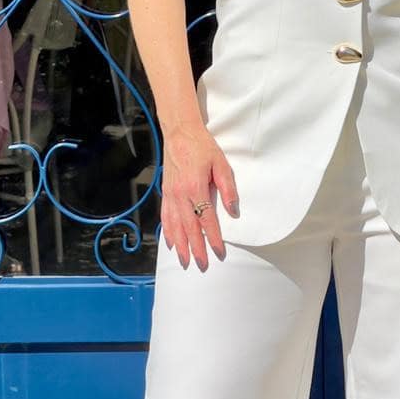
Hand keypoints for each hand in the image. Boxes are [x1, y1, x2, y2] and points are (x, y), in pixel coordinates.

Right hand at [160, 126, 238, 270]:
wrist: (180, 133)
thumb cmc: (203, 147)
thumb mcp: (221, 164)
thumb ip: (228, 188)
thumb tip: (234, 211)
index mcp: (196, 187)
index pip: (206, 219)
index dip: (214, 237)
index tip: (219, 252)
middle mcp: (180, 194)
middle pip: (189, 227)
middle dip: (196, 248)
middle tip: (202, 265)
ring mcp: (170, 194)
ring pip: (174, 226)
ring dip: (180, 245)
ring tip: (185, 261)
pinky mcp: (166, 192)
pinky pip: (165, 216)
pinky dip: (168, 232)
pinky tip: (171, 243)